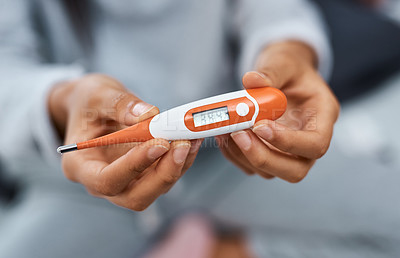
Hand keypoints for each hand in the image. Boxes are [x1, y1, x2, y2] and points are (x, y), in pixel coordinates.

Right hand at [49, 74, 201, 209]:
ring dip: (178, 165)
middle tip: (182, 145)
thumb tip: (149, 115)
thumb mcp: (97, 94)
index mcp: (80, 166)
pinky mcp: (144, 174)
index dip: (134, 166)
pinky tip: (192, 139)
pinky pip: (165, 174)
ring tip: (191, 137)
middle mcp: (102, 181)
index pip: (106, 180)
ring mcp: (126, 181)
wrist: (92, 108)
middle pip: (136, 196)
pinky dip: (182, 159)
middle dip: (163, 173)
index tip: (159, 143)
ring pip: (155, 188)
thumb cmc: (87, 102)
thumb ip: (119, 104)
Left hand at [217, 41, 339, 181]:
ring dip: (244, 155)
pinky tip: (224, 134)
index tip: (260, 126)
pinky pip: (252, 166)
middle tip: (238, 134)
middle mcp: (309, 141)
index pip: (316, 144)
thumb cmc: (290, 69)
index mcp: (323, 117)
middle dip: (263, 157)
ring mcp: (289, 153)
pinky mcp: (270, 155)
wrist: (284, 76)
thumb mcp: (284, 62)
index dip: (288, 142)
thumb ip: (272, 71)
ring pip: (270, 172)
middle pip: (295, 170)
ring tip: (226, 129)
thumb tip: (251, 80)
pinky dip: (235, 155)